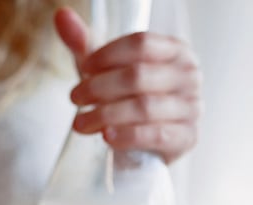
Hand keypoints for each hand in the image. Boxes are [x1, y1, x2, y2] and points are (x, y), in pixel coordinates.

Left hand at [54, 7, 201, 163]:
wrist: (145, 142)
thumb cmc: (125, 98)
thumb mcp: (103, 70)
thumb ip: (84, 44)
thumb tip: (61, 15)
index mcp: (174, 50)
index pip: (141, 43)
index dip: (107, 55)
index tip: (84, 68)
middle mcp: (188, 75)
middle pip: (138, 75)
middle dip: (98, 87)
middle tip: (75, 98)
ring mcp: (191, 107)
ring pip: (143, 107)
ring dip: (105, 115)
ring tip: (79, 123)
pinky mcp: (186, 137)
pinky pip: (155, 135)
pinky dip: (127, 135)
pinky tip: (106, 137)